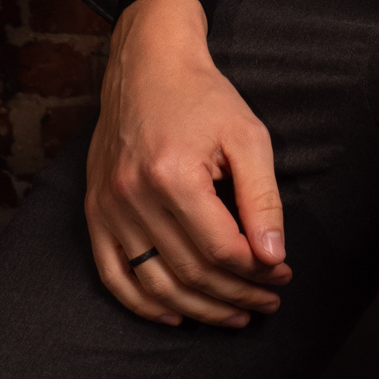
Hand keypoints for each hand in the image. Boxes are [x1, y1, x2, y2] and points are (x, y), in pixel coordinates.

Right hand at [85, 0, 291, 328]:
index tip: (283, 275)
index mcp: (174, 174)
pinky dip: (144, 305)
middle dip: (236, 295)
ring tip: (235, 314)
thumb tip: (273, 256)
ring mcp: (108, 207)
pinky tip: (178, 313)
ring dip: (198, 309)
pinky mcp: (95, 210)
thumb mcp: (247, 134)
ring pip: (154, 285)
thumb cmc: (203, 96)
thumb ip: (261, 197)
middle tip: (268, 302)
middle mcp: (133, 196)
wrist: (147, 64)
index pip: (220, 249)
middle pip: (190, 273)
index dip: (256, 271)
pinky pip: (113, 276)